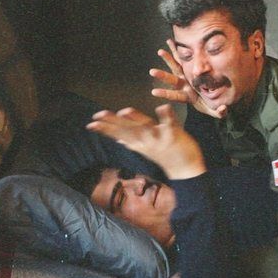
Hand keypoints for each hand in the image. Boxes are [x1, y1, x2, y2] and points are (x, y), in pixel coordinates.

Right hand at [86, 104, 205, 179]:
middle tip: (97, 117)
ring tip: (123, 111)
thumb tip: (119, 140)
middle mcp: (147, 141)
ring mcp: (159, 138)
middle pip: (127, 130)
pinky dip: (166, 115)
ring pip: (145, 127)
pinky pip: (169, 123)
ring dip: (135, 120)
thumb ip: (134, 142)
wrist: (186, 170)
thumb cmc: (166, 156)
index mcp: (140, 142)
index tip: (91, 123)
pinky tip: (162, 107)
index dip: (106, 129)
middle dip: (113, 123)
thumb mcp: (146, 149)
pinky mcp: (173, 135)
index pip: (120, 133)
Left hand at [151, 39, 227, 118]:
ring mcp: (185, 77)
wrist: (208, 99)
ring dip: (168, 59)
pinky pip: (181, 59)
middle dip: (162, 75)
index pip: (176, 96)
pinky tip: (170, 42)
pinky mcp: (188, 70)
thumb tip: (223, 110)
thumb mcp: (214, 111)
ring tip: (160, 51)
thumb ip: (219, 112)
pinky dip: (175, 51)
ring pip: (175, 67)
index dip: (166, 94)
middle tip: (152, 71)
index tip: (154, 92)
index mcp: (188, 96)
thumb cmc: (210, 106)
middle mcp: (184, 86)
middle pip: (172, 80)